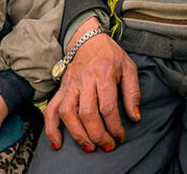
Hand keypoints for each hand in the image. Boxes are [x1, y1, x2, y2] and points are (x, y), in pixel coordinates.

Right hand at [43, 18, 140, 152]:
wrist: (87, 39)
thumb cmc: (110, 55)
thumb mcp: (128, 68)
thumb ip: (133, 93)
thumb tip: (135, 117)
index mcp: (104, 74)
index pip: (107, 107)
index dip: (115, 126)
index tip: (120, 137)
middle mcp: (85, 80)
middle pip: (87, 113)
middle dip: (98, 134)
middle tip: (107, 146)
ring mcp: (70, 85)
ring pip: (68, 113)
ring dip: (77, 134)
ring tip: (89, 147)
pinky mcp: (61, 89)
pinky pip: (51, 109)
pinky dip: (51, 128)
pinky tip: (57, 143)